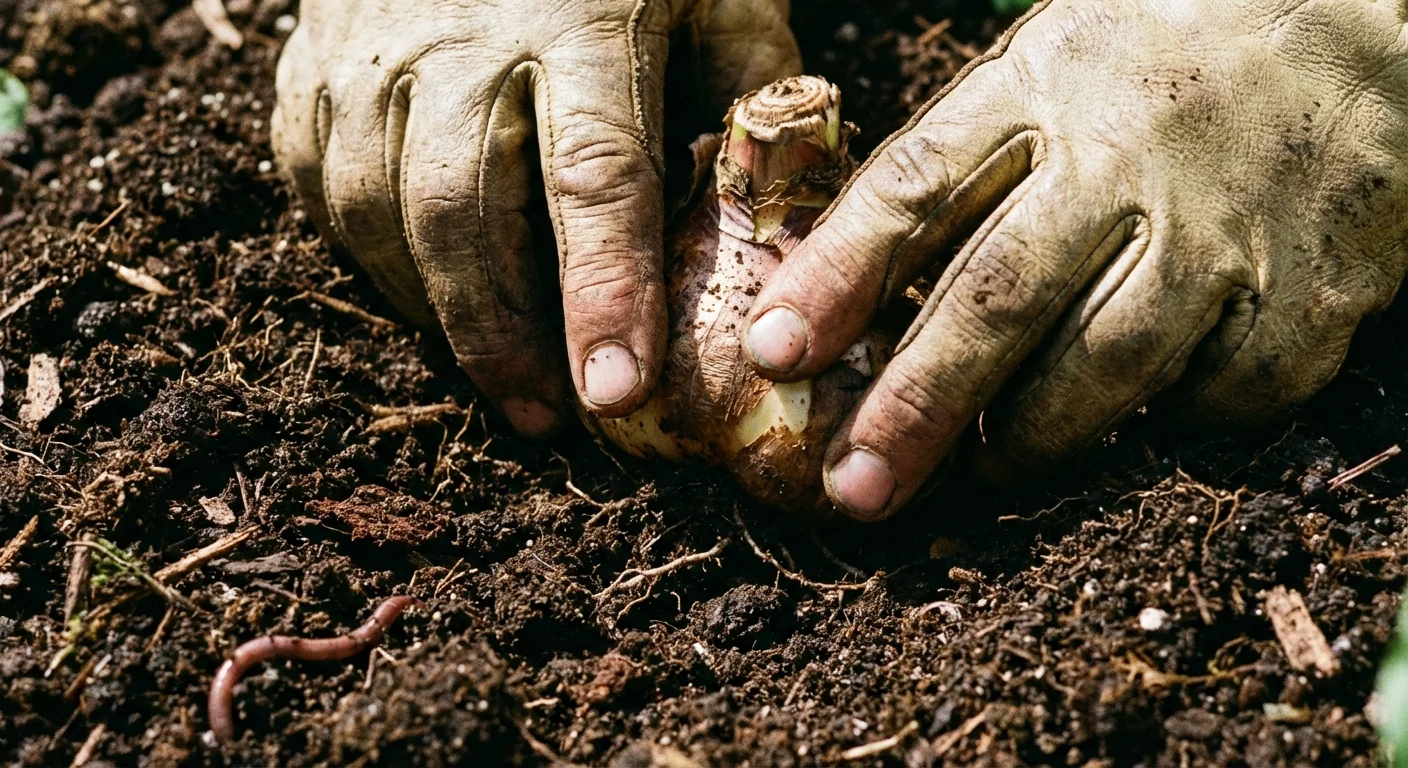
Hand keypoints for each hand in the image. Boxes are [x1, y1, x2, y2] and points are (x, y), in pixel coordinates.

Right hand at [272, 0, 799, 434]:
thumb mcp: (717, 3)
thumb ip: (749, 103)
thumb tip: (774, 235)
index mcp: (584, 23)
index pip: (592, 175)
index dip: (602, 292)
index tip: (614, 392)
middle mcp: (460, 40)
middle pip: (460, 213)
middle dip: (500, 337)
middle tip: (546, 417)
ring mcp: (370, 55)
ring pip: (378, 214)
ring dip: (437, 314)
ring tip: (500, 372)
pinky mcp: (311, 74)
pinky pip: (328, 194)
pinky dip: (379, 264)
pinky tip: (436, 295)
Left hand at [744, 0, 1407, 519]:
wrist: (1351, 23)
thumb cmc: (1156, 59)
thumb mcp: (1042, 71)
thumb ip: (957, 165)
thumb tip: (838, 291)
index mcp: (1038, 89)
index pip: (912, 188)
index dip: (834, 278)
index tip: (771, 353)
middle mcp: (1123, 159)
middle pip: (998, 298)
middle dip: (916, 405)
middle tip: (855, 486)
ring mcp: (1219, 228)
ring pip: (1105, 363)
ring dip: (1030, 438)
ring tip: (983, 472)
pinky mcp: (1307, 288)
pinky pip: (1220, 394)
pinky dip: (1165, 425)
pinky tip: (1134, 422)